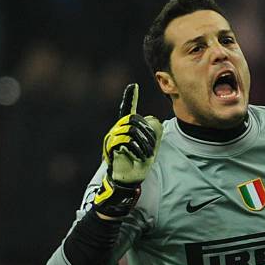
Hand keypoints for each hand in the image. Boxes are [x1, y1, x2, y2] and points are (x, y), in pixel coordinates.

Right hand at [93, 83, 162, 217]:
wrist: (128, 179)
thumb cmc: (138, 162)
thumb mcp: (150, 145)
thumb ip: (153, 131)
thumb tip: (153, 120)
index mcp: (125, 129)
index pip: (126, 110)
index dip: (130, 98)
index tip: (133, 86)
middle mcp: (116, 130)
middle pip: (134, 119)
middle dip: (147, 132)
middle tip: (152, 146)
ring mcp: (112, 138)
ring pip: (132, 129)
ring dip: (144, 142)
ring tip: (147, 154)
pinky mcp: (112, 147)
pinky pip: (127, 140)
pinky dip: (138, 148)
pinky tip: (141, 157)